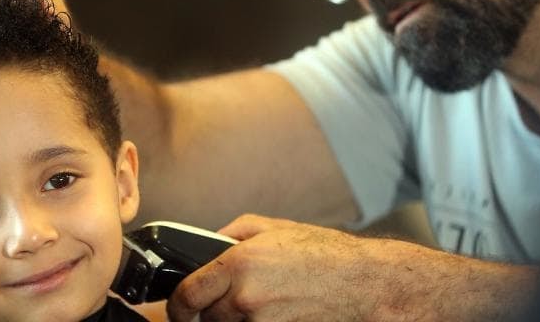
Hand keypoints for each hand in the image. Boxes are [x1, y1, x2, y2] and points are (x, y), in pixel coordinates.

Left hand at [167, 214, 374, 321]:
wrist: (361, 282)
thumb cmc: (324, 254)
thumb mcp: (273, 227)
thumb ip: (233, 233)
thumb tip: (210, 243)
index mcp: (239, 263)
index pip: (187, 295)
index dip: (178, 306)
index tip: (179, 308)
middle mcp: (246, 297)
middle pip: (207, 318)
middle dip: (213, 310)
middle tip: (232, 298)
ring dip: (237, 320)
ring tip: (262, 302)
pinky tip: (277, 310)